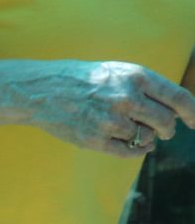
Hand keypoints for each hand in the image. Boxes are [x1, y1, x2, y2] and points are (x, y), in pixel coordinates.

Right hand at [28, 60, 194, 158]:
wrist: (43, 90)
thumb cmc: (84, 80)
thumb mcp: (118, 72)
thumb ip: (146, 87)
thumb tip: (175, 110)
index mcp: (135, 77)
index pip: (177, 97)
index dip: (192, 112)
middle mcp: (126, 98)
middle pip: (165, 121)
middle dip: (169, 128)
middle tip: (165, 131)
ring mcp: (110, 121)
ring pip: (146, 137)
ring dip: (147, 137)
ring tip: (135, 131)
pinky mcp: (95, 140)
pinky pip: (128, 151)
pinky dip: (137, 150)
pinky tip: (136, 146)